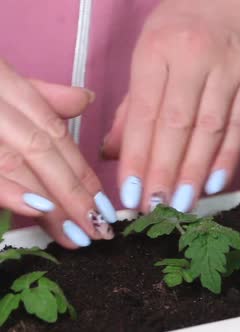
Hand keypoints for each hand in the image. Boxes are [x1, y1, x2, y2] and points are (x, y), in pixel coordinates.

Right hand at [0, 59, 115, 248]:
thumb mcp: (1, 81)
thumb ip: (40, 96)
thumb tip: (84, 99)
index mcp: (10, 88)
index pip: (57, 136)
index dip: (83, 172)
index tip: (105, 205)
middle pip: (44, 152)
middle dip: (75, 193)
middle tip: (97, 230)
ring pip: (19, 162)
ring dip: (50, 200)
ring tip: (75, 233)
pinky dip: (9, 189)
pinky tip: (35, 208)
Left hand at [102, 0, 239, 212]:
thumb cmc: (187, 25)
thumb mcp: (151, 51)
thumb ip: (133, 104)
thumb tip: (113, 152)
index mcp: (157, 49)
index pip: (144, 112)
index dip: (136, 156)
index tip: (129, 192)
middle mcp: (194, 57)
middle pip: (176, 125)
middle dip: (164, 171)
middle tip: (155, 207)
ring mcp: (230, 68)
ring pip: (209, 129)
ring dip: (194, 171)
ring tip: (182, 204)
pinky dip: (228, 156)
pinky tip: (215, 183)